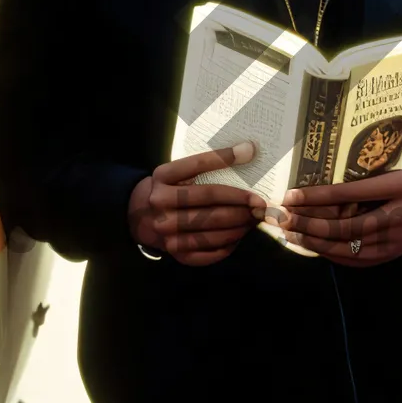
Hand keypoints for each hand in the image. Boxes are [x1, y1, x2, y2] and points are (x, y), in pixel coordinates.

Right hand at [128, 141, 265, 266]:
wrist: (140, 215)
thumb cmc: (169, 189)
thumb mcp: (177, 172)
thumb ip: (206, 164)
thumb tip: (248, 150)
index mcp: (162, 177)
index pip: (197, 165)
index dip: (225, 159)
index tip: (251, 153)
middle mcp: (161, 204)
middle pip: (210, 203)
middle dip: (241, 204)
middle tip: (261, 204)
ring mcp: (166, 231)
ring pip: (212, 230)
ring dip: (240, 225)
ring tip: (254, 219)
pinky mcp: (175, 252)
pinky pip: (209, 252)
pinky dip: (228, 245)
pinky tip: (239, 236)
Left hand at [270, 169, 401, 266]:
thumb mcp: (394, 175)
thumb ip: (362, 186)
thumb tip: (321, 194)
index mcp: (398, 190)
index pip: (349, 195)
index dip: (317, 197)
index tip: (291, 195)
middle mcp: (398, 219)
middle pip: (346, 228)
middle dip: (309, 225)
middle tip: (283, 219)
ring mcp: (396, 242)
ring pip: (349, 248)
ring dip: (316, 243)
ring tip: (291, 235)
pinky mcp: (393, 255)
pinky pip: (357, 260)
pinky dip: (333, 255)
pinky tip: (314, 248)